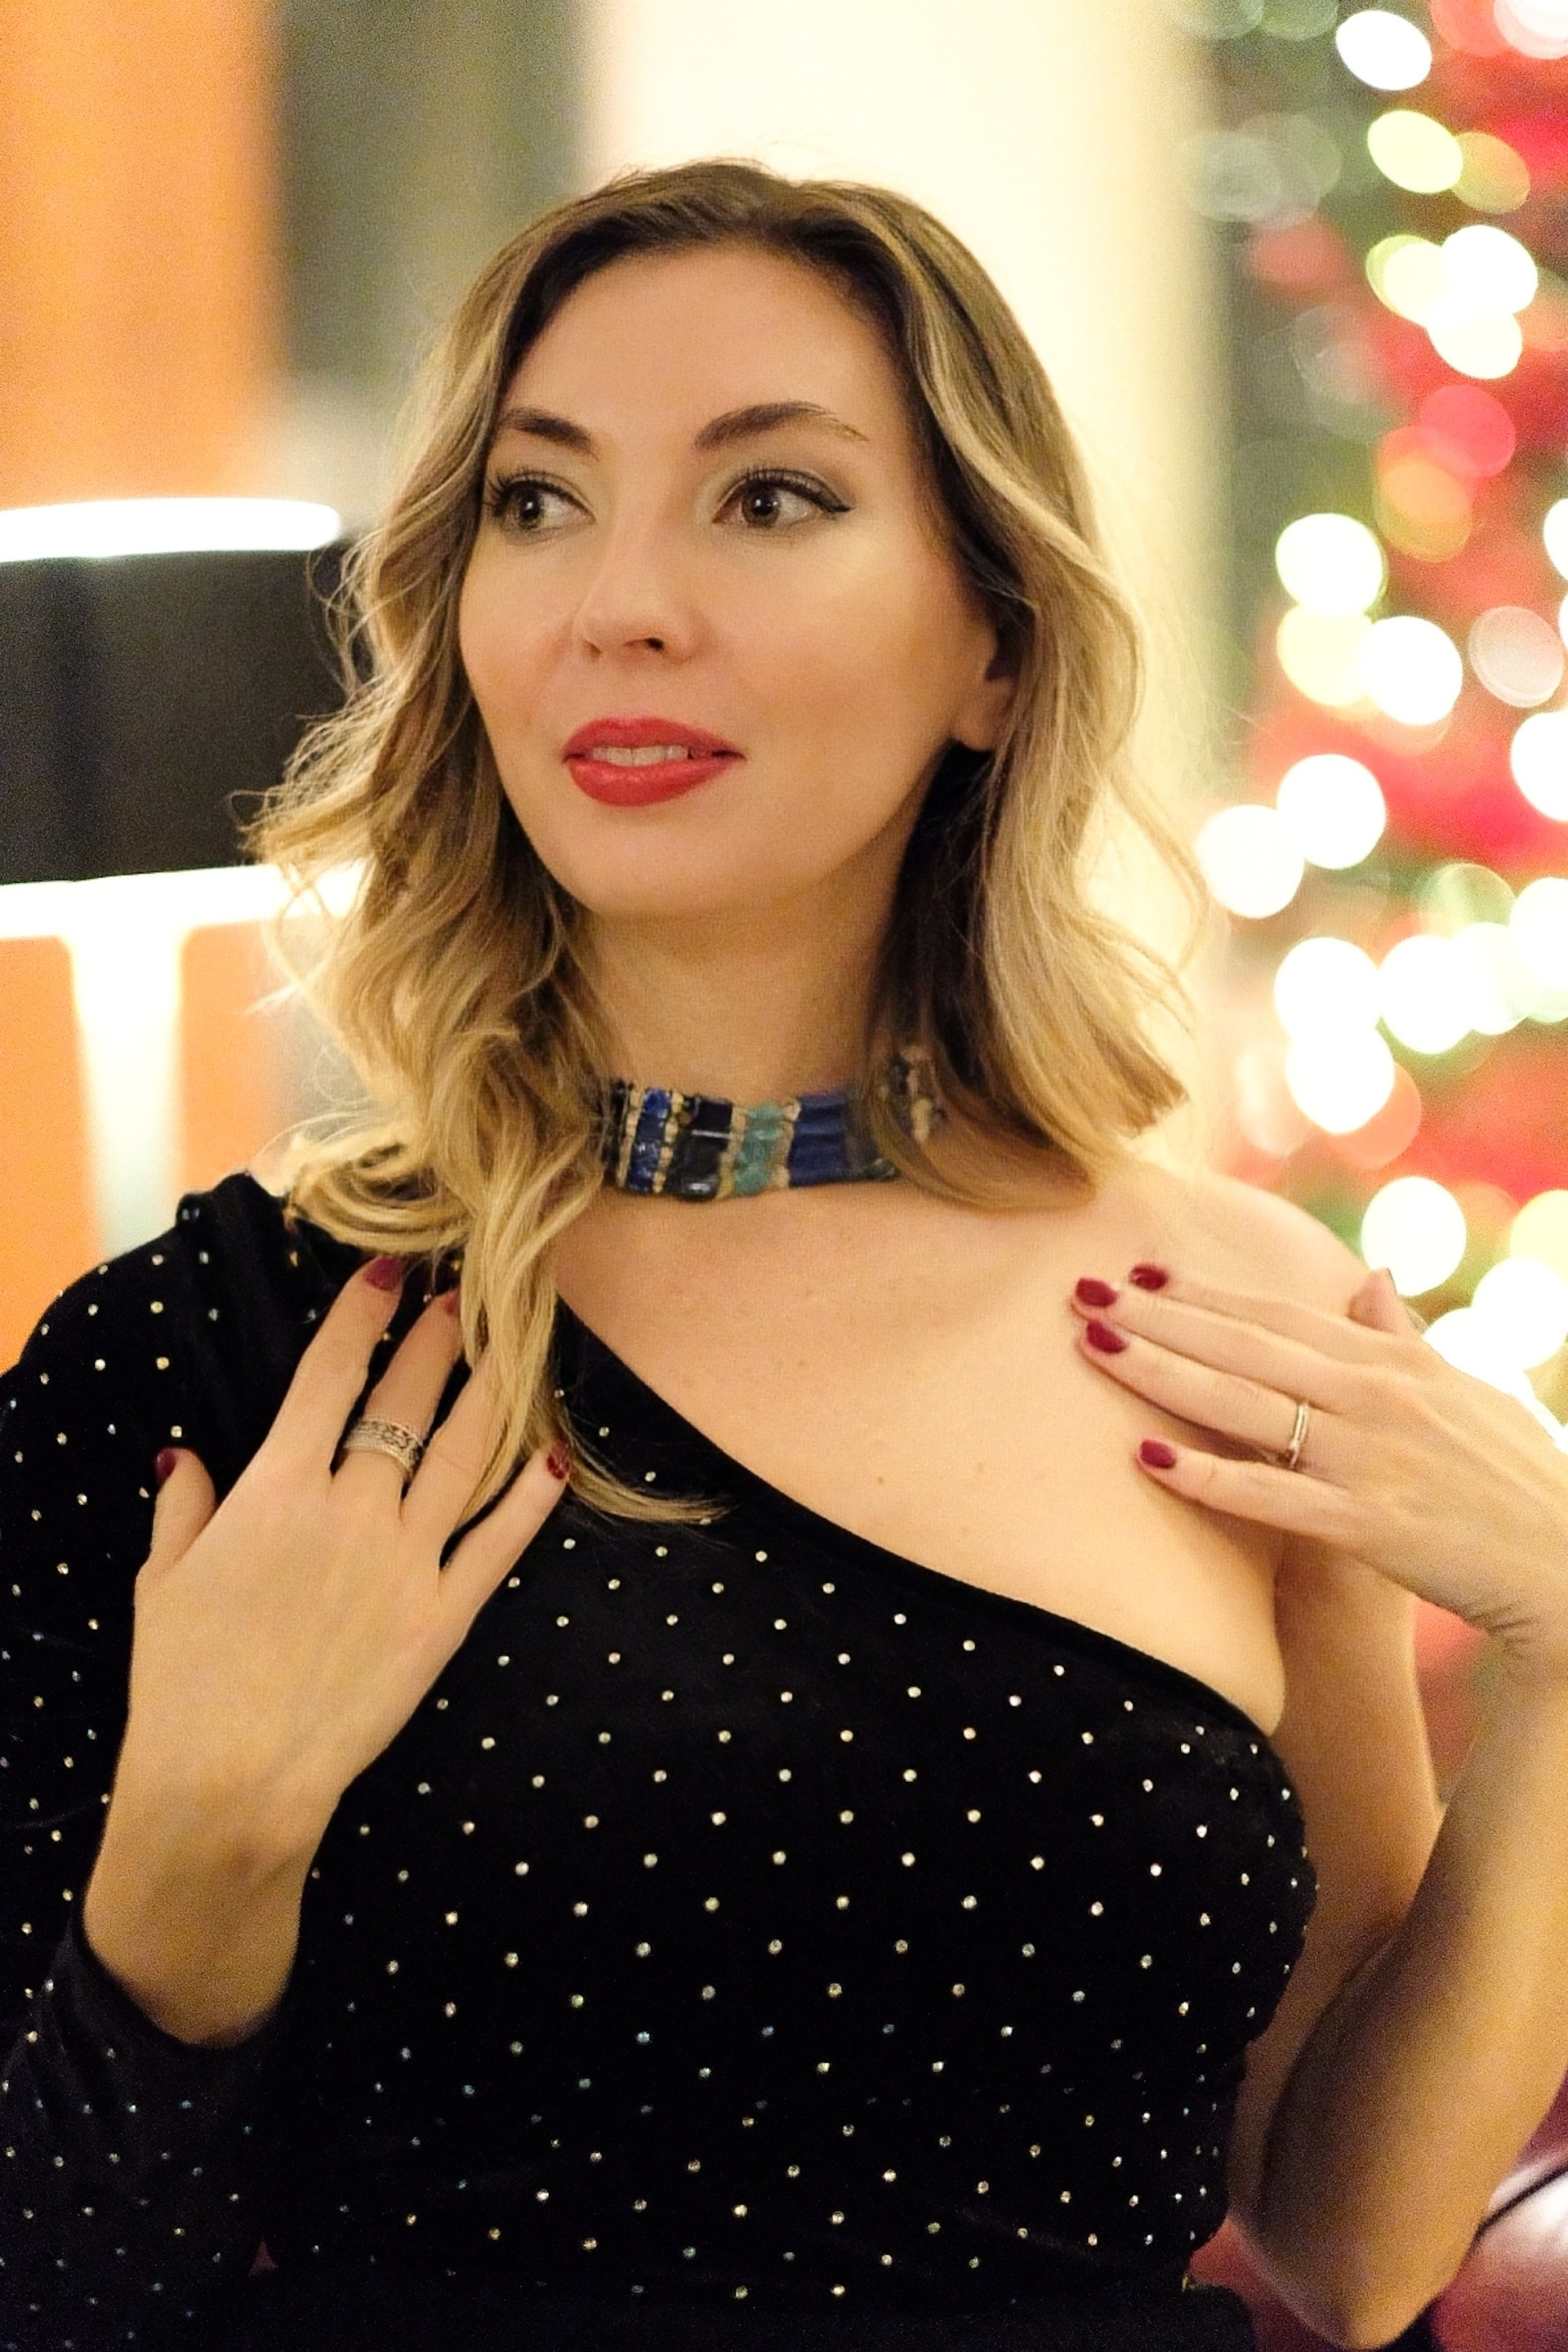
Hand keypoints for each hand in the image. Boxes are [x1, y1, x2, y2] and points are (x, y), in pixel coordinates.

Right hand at [117, 1259, 569, 1858]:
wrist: (230, 1782)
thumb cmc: (184, 1682)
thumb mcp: (165, 1582)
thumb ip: (184, 1508)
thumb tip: (186, 1454)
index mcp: (276, 1490)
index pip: (328, 1376)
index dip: (362, 1315)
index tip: (388, 1270)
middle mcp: (350, 1511)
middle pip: (405, 1403)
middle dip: (435, 1339)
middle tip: (462, 1295)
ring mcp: (404, 1563)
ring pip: (463, 1456)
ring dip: (490, 1394)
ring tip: (512, 1347)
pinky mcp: (442, 1618)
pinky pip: (498, 1542)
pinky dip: (531, 1497)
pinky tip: (555, 1454)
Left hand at [1069, 1261, 1567, 1681]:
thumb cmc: (1520, 1478)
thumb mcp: (1467, 1390)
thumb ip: (1405, 1339)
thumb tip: (1369, 1281)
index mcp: (1393, 1362)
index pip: (1280, 1314)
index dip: (1205, 1292)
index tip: (1140, 1269)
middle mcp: (1375, 1396)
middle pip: (1245, 1345)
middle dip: (1159, 1316)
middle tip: (1083, 1291)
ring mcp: (1369, 1458)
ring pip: (1245, 1404)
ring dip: (1162, 1373)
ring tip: (1094, 1347)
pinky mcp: (1369, 1523)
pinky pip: (1271, 1496)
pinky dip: (1208, 1477)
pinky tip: (1148, 1458)